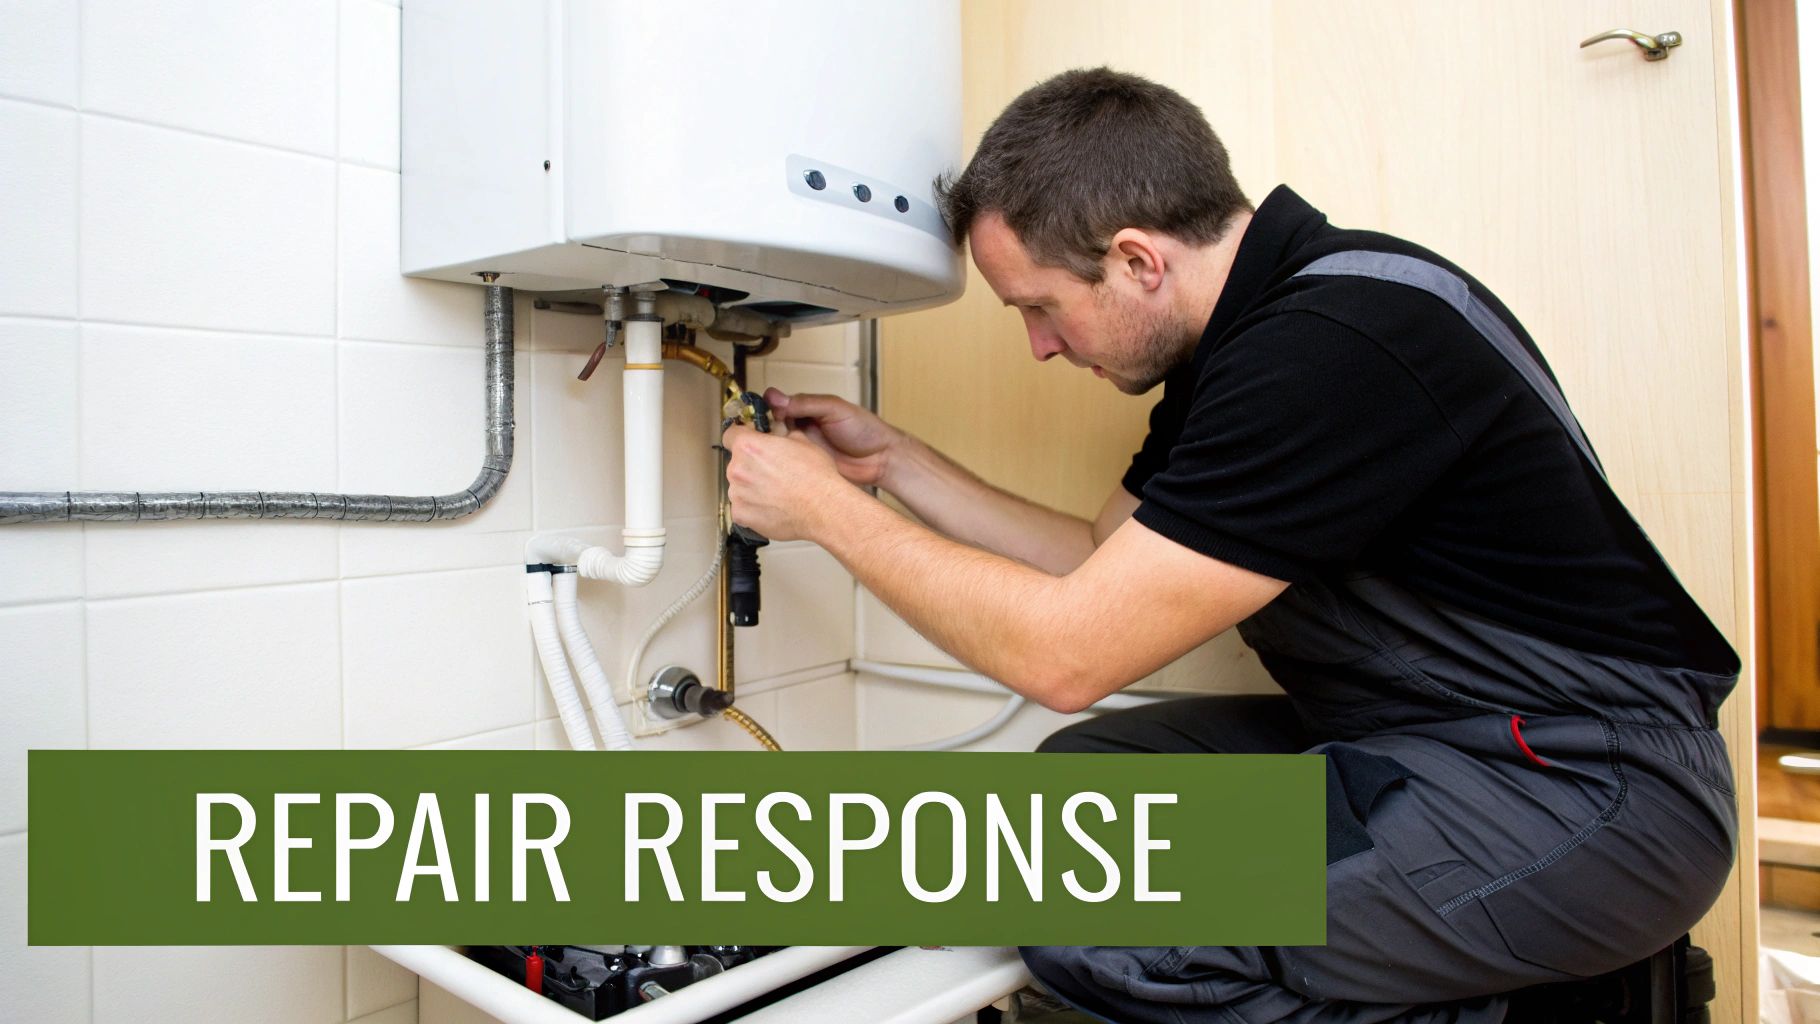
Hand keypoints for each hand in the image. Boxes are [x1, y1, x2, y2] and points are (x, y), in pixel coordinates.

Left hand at [722, 421, 856, 541]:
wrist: (823, 508)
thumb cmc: (815, 476)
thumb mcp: (803, 442)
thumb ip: (783, 436)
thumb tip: (780, 434)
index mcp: (749, 446)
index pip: (730, 435)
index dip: (741, 437)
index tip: (749, 443)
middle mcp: (737, 469)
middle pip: (737, 463)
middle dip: (751, 465)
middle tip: (773, 472)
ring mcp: (737, 494)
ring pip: (739, 486)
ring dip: (752, 488)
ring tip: (776, 493)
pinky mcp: (741, 515)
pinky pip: (742, 508)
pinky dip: (753, 508)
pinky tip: (773, 507)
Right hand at [763, 388, 903, 488]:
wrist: (881, 460)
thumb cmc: (863, 429)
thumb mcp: (835, 409)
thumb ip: (806, 403)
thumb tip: (775, 398)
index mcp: (805, 410)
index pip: (776, 406)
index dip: (766, 409)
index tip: (763, 415)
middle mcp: (799, 429)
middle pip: (770, 428)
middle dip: (763, 431)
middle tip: (765, 436)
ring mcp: (800, 450)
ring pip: (774, 449)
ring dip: (768, 450)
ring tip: (766, 452)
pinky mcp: (804, 470)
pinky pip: (785, 468)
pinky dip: (777, 467)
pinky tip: (771, 468)